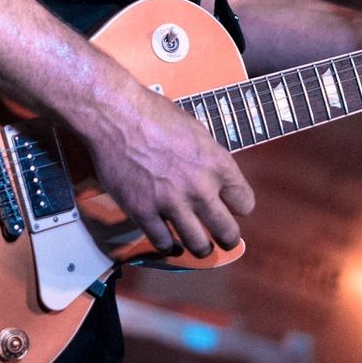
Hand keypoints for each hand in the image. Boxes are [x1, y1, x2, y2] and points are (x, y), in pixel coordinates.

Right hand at [84, 82, 254, 258]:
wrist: (116, 115)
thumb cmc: (154, 114)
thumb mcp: (196, 130)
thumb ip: (209, 159)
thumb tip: (214, 177)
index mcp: (217, 164)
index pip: (245, 202)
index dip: (239, 206)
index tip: (232, 208)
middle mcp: (200, 188)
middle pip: (227, 231)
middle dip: (228, 238)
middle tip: (224, 240)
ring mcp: (171, 203)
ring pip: (198, 245)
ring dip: (201, 248)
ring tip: (200, 247)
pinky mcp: (143, 212)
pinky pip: (163, 243)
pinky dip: (169, 247)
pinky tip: (171, 245)